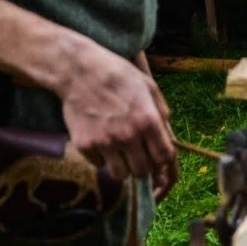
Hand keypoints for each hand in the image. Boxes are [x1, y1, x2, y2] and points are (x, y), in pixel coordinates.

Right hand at [55, 39, 176, 186]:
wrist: (79, 70)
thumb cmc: (117, 74)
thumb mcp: (149, 86)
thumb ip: (161, 112)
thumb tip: (167, 135)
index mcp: (148, 120)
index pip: (164, 157)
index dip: (162, 159)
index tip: (157, 155)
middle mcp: (128, 135)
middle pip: (143, 171)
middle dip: (143, 166)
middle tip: (137, 155)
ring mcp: (105, 142)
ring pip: (121, 175)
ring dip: (123, 167)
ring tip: (120, 152)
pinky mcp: (85, 145)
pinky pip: (99, 165)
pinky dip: (101, 158)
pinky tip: (101, 141)